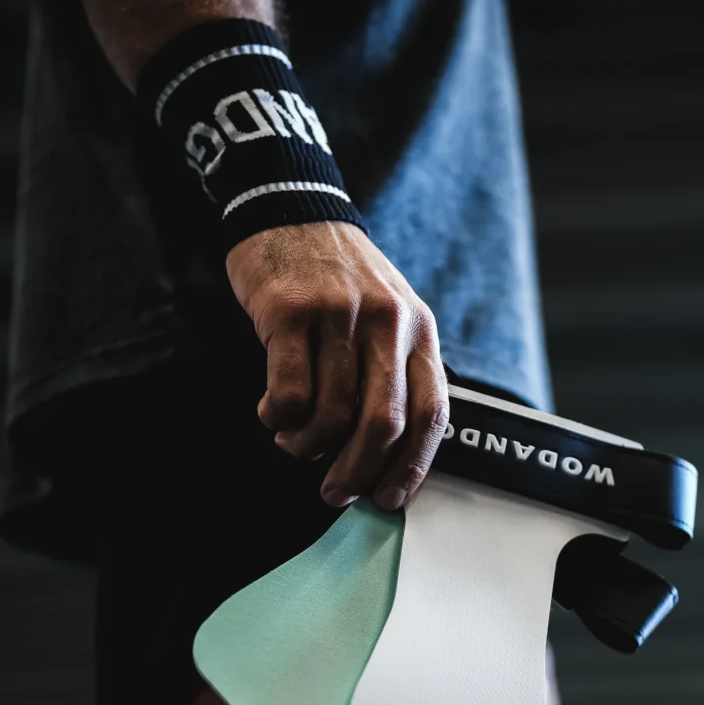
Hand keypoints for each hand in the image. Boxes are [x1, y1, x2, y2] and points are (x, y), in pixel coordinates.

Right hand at [226, 222, 449, 511]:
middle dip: (357, 473)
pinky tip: (272, 414)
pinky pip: (288, 393)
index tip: (390, 499)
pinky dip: (278, 420)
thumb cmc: (339, 278)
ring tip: (295, 444)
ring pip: (331, 415)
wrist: (290, 205)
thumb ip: (395, 373)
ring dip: (308, 447)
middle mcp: (386, 322)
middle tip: (334, 492)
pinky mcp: (289, 311)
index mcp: (419, 330)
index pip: (430, 413)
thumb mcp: (388, 315)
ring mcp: (338, 315)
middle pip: (381, 425)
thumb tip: (388, 457)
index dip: (412, 467)